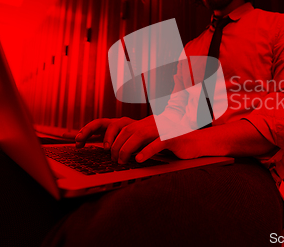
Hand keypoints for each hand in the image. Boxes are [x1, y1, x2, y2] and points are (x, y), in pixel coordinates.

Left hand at [74, 116, 199, 163]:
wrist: (193, 142)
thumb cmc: (170, 144)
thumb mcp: (150, 142)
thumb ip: (135, 143)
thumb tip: (116, 152)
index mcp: (141, 124)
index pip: (117, 126)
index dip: (102, 133)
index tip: (89, 144)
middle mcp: (148, 123)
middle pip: (125, 131)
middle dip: (115, 146)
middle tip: (113, 160)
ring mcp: (160, 129)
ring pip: (138, 136)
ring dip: (127, 149)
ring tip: (121, 161)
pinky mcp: (171, 137)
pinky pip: (156, 143)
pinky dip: (146, 151)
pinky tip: (139, 160)